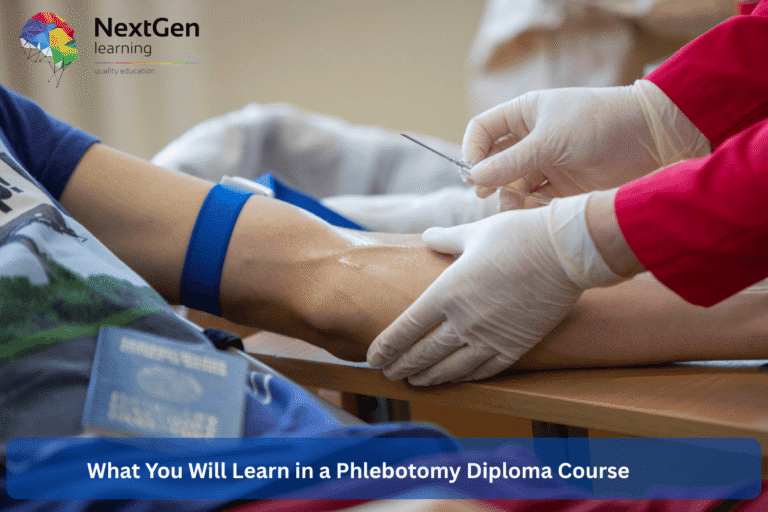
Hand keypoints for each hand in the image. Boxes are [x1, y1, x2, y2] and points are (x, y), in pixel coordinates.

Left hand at [367, 194, 622, 384]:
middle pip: (423, 354)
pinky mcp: (515, 346)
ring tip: (415, 382)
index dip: (387, 347)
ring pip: (451, 368)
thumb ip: (446, 239)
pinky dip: (465, 378)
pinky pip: (484, 370)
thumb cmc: (517, 236)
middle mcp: (464, 321)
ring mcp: (490, 337)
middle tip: (389, 374)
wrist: (565, 252)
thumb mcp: (474, 233)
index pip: (406, 328)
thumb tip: (428, 236)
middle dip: (401, 366)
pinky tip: (456, 379)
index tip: (373, 358)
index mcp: (447, 292)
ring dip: (428, 377)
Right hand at [462, 80, 709, 209]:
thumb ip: (511, 162)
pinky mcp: (563, 185)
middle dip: (488, 178)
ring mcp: (547, 162)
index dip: (472, 150)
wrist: (648, 139)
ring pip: (513, 183)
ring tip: (512, 209)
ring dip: (508, 197)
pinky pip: (534, 198)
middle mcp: (531, 137)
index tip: (473, 172)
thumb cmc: (597, 124)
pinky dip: (528, 208)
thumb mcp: (549, 141)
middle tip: (485, 195)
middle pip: (494, 161)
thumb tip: (474, 179)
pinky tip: (530, 214)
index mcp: (524, 113)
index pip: (483, 131)